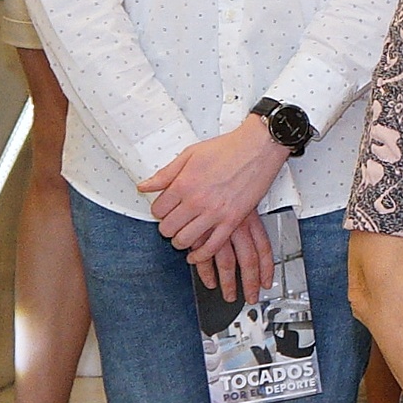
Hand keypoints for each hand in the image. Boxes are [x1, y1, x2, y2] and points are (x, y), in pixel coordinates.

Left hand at [144, 117, 293, 301]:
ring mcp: (215, 213)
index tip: (164, 211)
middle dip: (167, 228)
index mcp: (184, 183)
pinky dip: (200, 255)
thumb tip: (145, 185)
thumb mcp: (190, 154)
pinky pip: (212, 247)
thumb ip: (165, 173)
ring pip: (185, 240)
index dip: (159, 212)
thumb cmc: (228, 148)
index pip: (158, 210)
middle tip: (173, 223)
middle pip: (168, 228)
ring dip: (180, 241)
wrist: (258, 147)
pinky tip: (196, 255)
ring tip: (183, 236)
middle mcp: (197, 200)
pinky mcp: (232, 221)